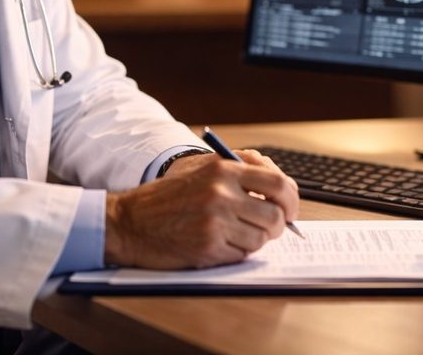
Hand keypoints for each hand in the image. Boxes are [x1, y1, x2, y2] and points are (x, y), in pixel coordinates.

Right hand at [104, 149, 299, 268]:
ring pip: (261, 238)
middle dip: (279, 226)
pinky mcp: (207, 248)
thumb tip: (282, 184)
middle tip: (271, 228)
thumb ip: (242, 167)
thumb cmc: (169, 196)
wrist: (130, 221)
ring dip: (255, 240)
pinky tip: (219, 244)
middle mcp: (221, 193)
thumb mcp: (202, 168)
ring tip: (237, 234)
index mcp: (223, 169)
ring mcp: (214, 221)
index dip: (292, 200)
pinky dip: (237, 252)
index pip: (279, 184)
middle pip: (276, 215)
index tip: (291, 209)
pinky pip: (242, 254)